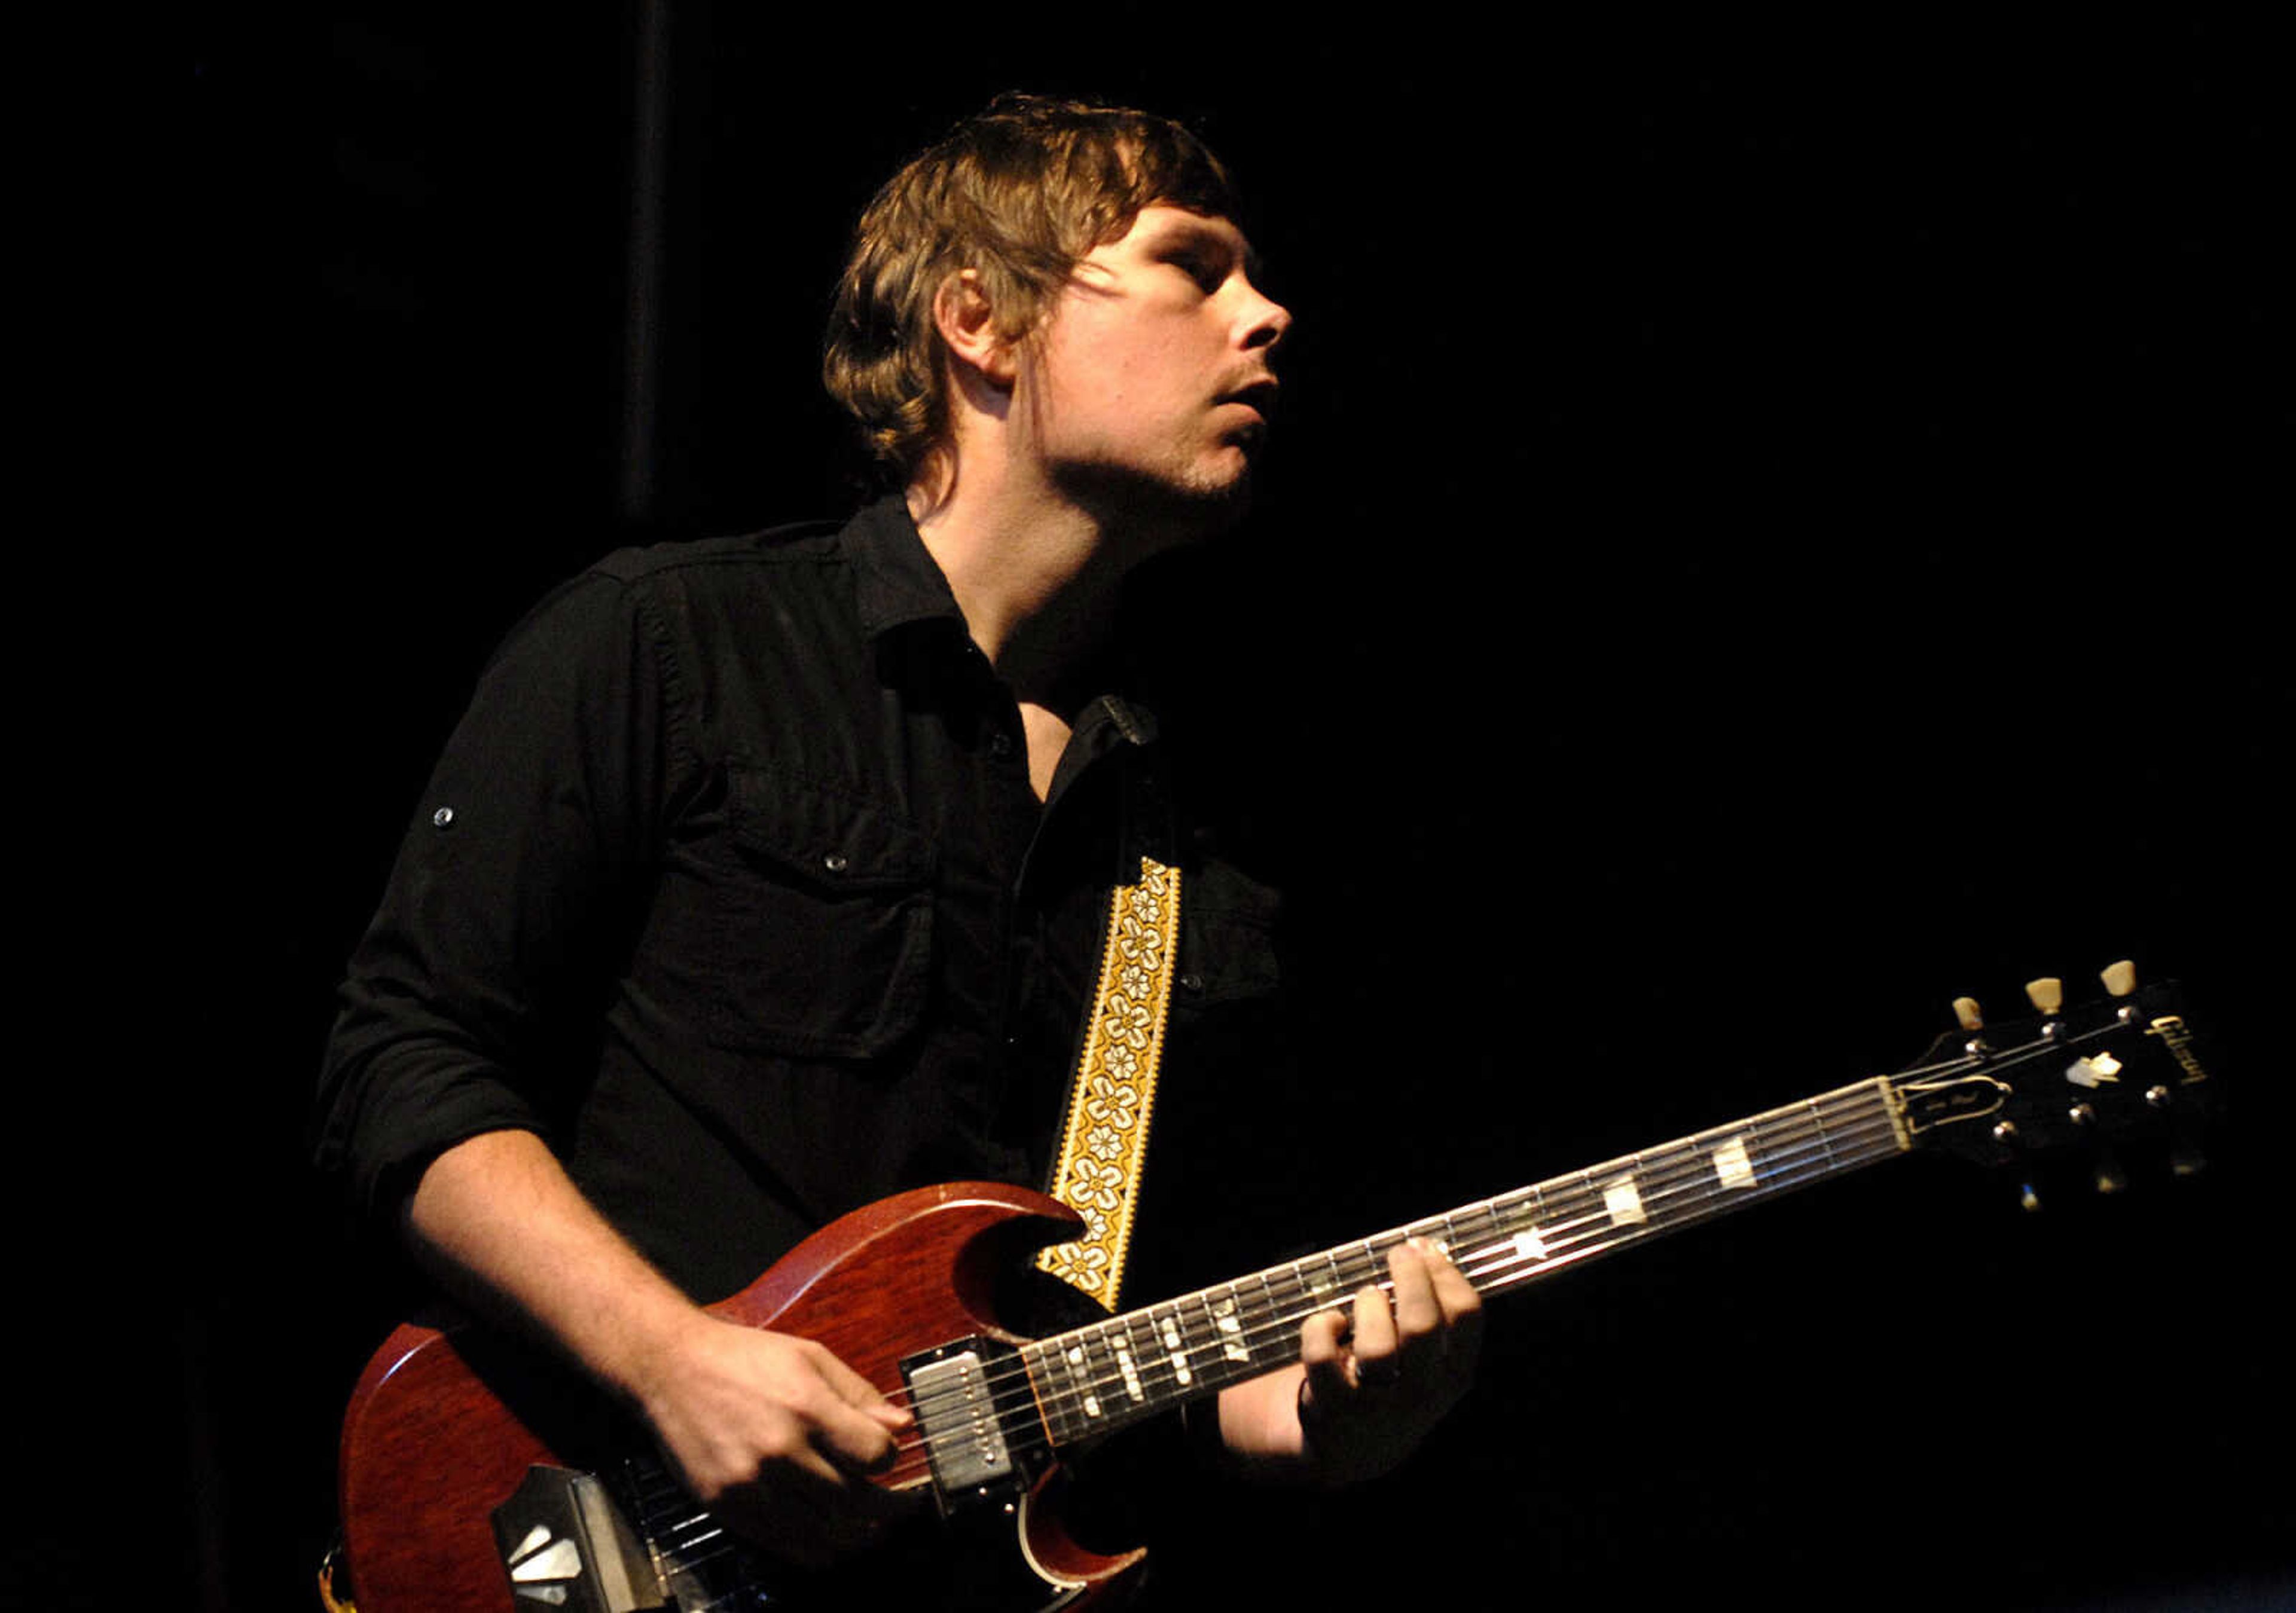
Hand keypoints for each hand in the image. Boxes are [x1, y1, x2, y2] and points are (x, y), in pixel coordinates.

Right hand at [634, 1315, 920, 1567]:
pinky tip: (828, 1538)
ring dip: (853, 1534)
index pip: (874, 1454)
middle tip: (896, 1506)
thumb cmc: (742, 1358)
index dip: (889, 1458)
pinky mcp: (726, 1506)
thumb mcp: (810, 1357)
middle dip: (884, 1506)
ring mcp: (750, 1484)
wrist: (670, 1368)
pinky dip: (813, 1548)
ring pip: (822, 1531)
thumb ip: (859, 1394)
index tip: (885, 1457)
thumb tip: (902, 1425)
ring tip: (868, 1527)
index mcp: (806, 1406)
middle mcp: (780, 1450)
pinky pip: (782, 1544)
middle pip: (854, 1500)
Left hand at [1296, 1236, 1481, 1481]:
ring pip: (1375, 1347)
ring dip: (1369, 1306)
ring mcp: (1378, 1404)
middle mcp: (1422, 1394)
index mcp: (1454, 1375)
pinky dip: (1321, 1328)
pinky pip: (1322, 1357)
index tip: (1425, 1248)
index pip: (1467, 1316)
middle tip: (1398, 1254)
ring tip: (1368, 1296)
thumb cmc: (1395, 1379)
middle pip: (1422, 1326)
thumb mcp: (1429, 1359)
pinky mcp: (1335, 1407)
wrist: (1354, 1446)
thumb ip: (1434, 1313)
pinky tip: (1329, 1322)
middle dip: (1409, 1279)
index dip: (1445, 1272)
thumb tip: (1425, 1247)